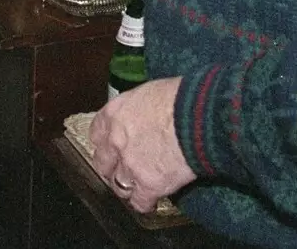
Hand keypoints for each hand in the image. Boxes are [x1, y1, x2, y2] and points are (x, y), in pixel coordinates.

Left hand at [88, 78, 197, 213]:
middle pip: (102, 162)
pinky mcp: (149, 185)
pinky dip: (145, 203)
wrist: (199, 117)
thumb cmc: (182, 98)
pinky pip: (139, 202)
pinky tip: (152, 201)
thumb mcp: (151, 92)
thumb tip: (147, 114)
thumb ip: (140, 108)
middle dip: (111, 167)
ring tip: (137, 188)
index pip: (97, 133)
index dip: (105, 142)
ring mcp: (130, 165)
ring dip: (127, 186)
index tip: (112, 146)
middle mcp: (116, 140)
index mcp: (115, 113)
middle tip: (123, 169)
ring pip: (118, 185)